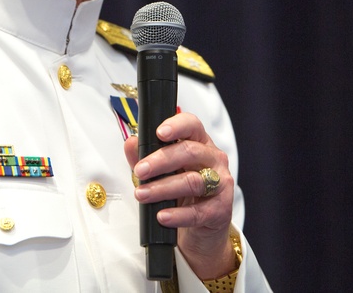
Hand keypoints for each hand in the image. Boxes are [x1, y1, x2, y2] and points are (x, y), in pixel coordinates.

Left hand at [123, 112, 238, 279]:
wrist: (199, 227)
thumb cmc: (181, 192)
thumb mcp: (160, 172)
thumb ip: (144, 156)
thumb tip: (131, 142)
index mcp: (200, 143)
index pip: (192, 125)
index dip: (176, 126)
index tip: (159, 133)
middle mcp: (214, 159)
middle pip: (190, 152)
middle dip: (161, 161)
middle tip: (140, 171)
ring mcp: (221, 184)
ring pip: (193, 181)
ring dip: (163, 188)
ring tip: (142, 194)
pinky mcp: (221, 209)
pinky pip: (199, 211)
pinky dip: (178, 214)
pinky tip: (162, 216)